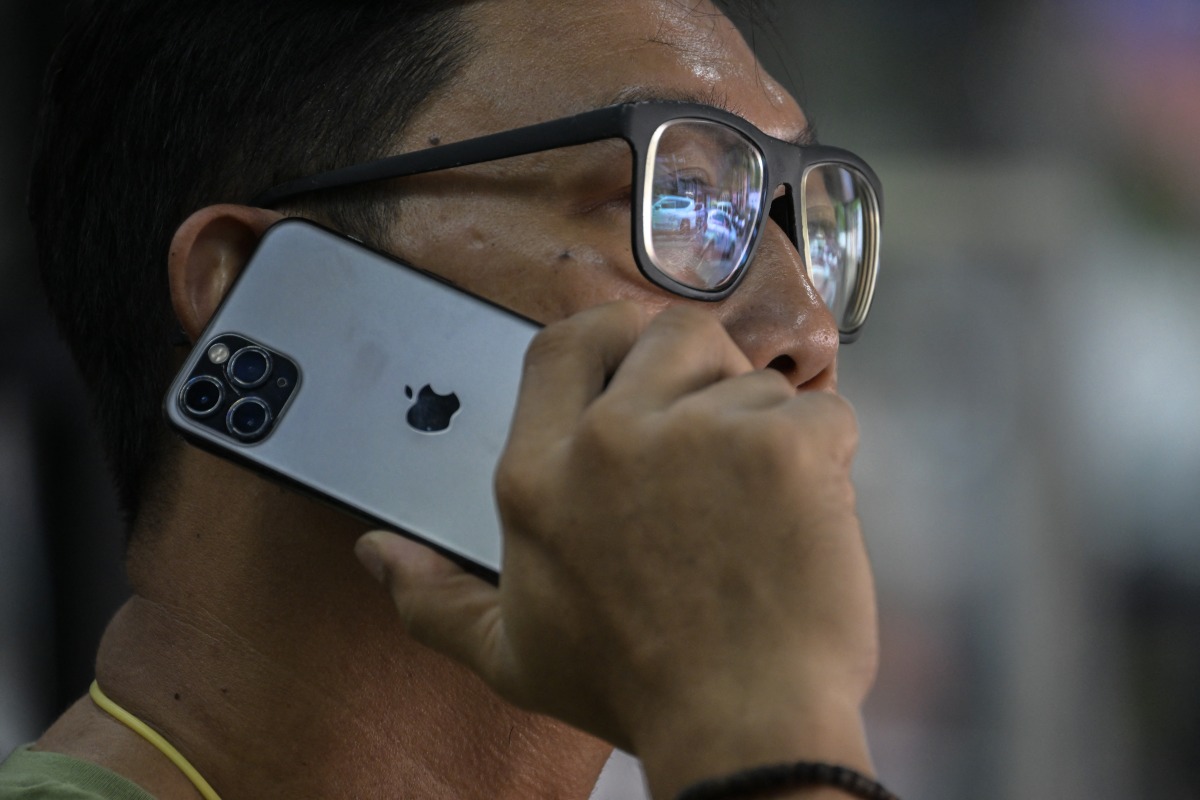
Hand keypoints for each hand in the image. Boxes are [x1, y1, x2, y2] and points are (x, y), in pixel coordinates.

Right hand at [356, 302, 877, 797]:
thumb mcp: (509, 653)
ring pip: (753, 379)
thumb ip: (432, 598)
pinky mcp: (784, 448)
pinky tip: (803, 516)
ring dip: (764, 428)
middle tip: (717, 428)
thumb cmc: (633, 689)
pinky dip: (824, 457)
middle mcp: (612, 439)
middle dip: (701, 367)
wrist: (741, 728)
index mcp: (541, 473)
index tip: (640, 352)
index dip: (612, 333)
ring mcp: (702, 435)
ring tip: (759, 505)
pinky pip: (820, 413)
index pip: (564, 343)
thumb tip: (375, 554)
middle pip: (668, 333)